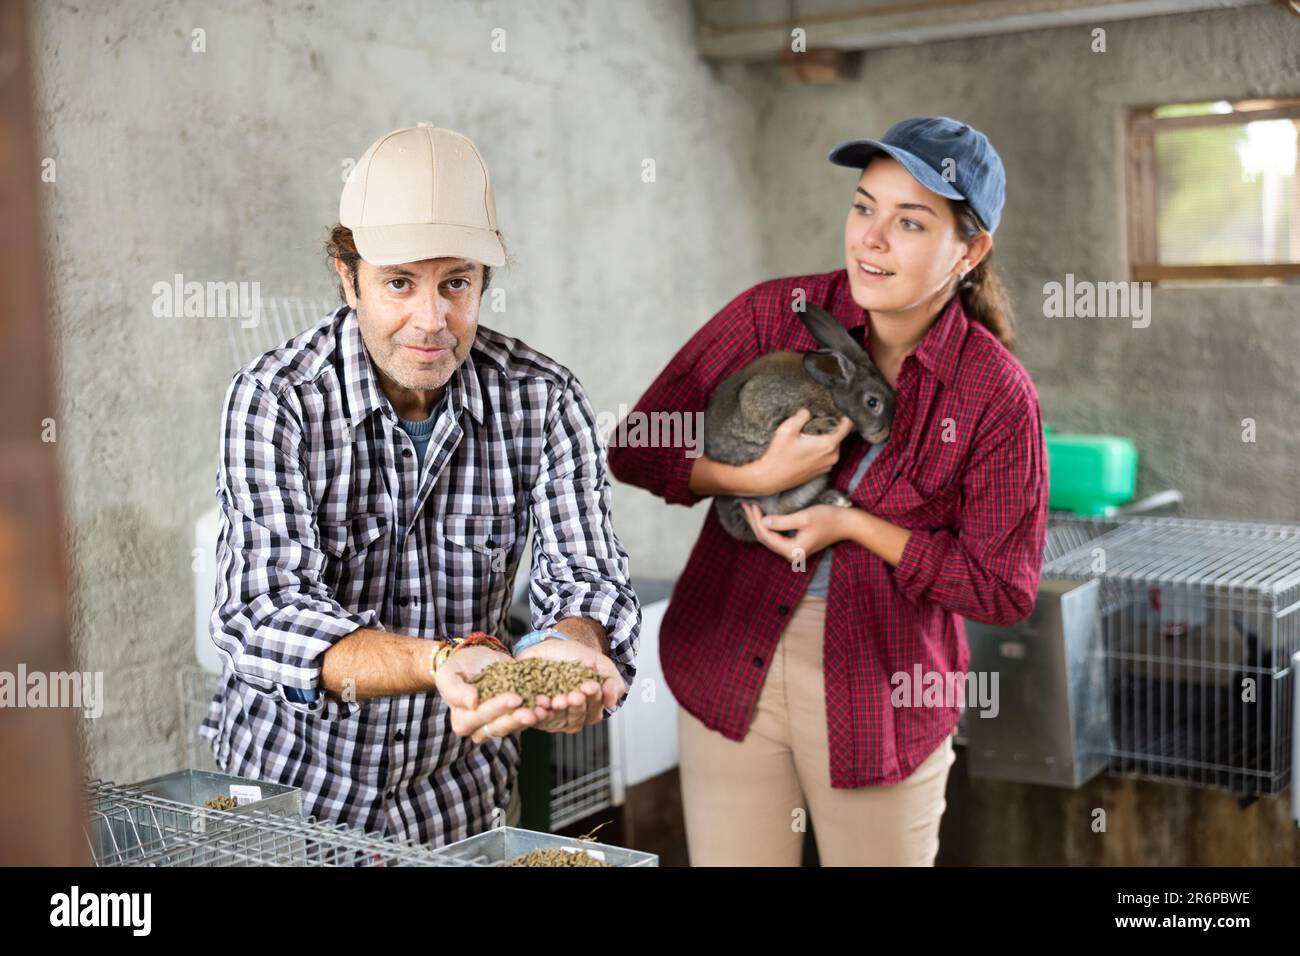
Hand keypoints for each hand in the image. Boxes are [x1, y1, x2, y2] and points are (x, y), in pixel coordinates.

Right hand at [435, 645, 548, 743]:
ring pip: (517, 725)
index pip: (482, 716)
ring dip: (533, 717)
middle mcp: (481, 727)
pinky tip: (552, 704)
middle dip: (519, 718)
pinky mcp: (514, 714)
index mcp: (462, 721)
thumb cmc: (457, 667)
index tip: (515, 697)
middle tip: (535, 711)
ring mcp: (499, 722)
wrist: (473, 659)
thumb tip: (472, 703)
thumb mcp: (449, 675)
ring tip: (546, 708)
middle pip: (501, 726)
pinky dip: (540, 710)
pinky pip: (528, 716)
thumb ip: (457, 691)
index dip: (498, 708)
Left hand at [516, 638, 627, 733]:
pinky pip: (536, 718)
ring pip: (556, 721)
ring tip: (556, 700)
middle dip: (575, 707)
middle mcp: (571, 714)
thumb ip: (613, 681)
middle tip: (573, 694)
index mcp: (589, 707)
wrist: (553, 646)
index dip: (593, 700)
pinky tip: (538, 705)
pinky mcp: (535, 712)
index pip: (593, 711)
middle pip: (576, 719)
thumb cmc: (578, 657)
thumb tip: (612, 700)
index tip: (590, 686)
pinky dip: (537, 714)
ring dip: (557, 712)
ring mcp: (553, 715)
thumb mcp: (601, 664)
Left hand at [741, 500, 855, 561]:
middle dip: (754, 522)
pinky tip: (761, 518)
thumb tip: (762, 522)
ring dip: (759, 524)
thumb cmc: (828, 518)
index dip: (756, 520)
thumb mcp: (804, 518)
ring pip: (770, 539)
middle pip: (765, 539)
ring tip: (749, 510)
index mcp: (792, 551)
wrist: (846, 524)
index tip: (750, 504)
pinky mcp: (796, 546)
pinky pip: (776, 538)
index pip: (766, 536)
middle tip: (744, 505)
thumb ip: (782, 521)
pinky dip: (768, 527)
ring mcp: (793, 552)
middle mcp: (791, 556)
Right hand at [748, 409, 853, 495]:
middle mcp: (832, 457)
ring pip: (832, 446)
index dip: (843, 415)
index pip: (847, 426)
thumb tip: (808, 412)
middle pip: (838, 436)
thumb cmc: (778, 455)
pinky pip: (826, 456)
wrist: (770, 478)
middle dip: (829, 428)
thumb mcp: (788, 429)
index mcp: (828, 445)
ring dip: (823, 439)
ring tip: (806, 437)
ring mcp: (827, 466)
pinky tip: (804, 449)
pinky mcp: (821, 472)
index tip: (836, 410)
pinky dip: (819, 450)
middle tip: (813, 423)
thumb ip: (802, 416)